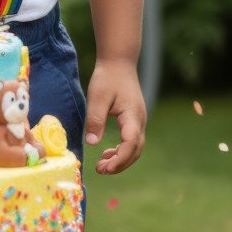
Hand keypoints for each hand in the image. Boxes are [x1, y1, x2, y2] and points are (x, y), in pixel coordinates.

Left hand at [83, 58, 146, 175]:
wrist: (119, 61)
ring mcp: (139, 120)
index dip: (119, 160)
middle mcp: (140, 121)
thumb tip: (91, 143)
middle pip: (135, 151)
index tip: (104, 167)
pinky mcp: (134, 119)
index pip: (130, 145)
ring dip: (121, 159)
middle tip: (101, 170)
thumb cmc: (108, 77)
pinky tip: (108, 152)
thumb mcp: (98, 97)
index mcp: (133, 116)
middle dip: (120, 164)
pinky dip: (122, 150)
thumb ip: (95, 119)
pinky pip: (132, 141)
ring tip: (103, 165)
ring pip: (135, 148)